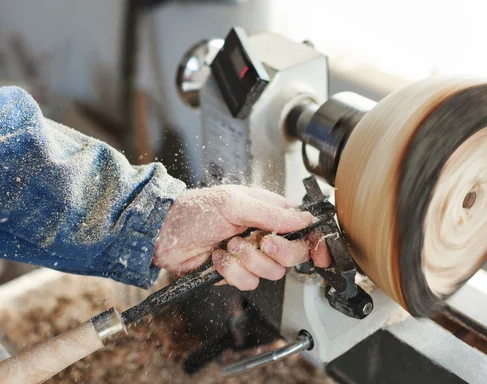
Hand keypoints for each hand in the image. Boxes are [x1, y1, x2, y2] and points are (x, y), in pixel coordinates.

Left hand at [153, 185, 330, 289]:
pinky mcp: (235, 273)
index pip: (303, 228)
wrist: (164, 234)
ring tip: (228, 245)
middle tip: (261, 242)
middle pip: (293, 254)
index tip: (322, 255)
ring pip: (271, 272)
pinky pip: (248, 282)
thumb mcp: (235, 203)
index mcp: (269, 211)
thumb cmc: (196, 210)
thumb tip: (304, 219)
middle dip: (277, 252)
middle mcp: (263, 234)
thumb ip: (273, 214)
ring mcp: (250, 255)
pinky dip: (231, 271)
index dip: (315, 243)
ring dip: (247, 260)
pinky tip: (216, 258)